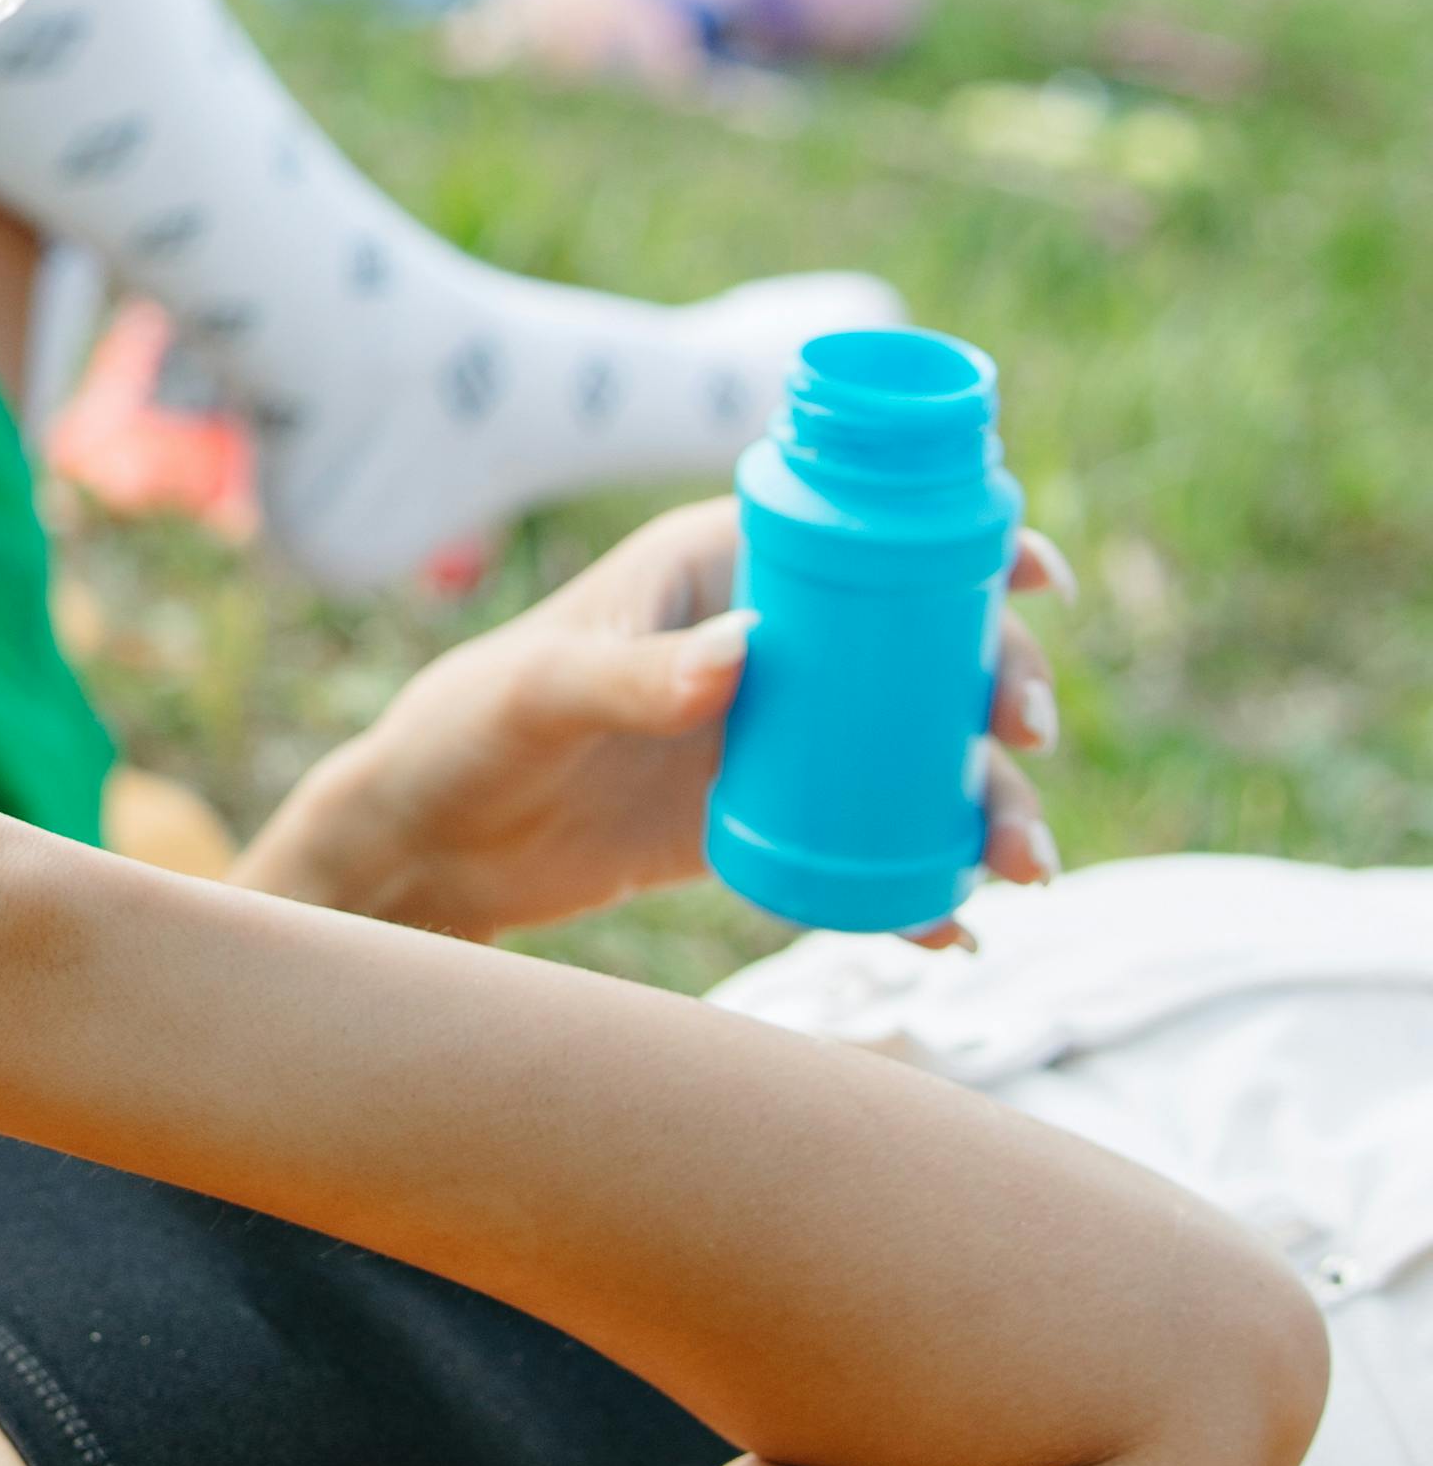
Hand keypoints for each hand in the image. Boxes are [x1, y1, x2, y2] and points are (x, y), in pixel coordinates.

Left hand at [236, 500, 1065, 947]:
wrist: (428, 844)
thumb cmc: (468, 730)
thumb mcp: (542, 694)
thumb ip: (633, 674)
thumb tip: (747, 651)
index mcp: (722, 565)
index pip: (862, 536)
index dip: (961, 546)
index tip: (1037, 578)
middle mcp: (770, 642)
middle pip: (918, 653)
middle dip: (997, 690)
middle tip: (1025, 745)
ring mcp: (777, 734)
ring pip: (913, 756)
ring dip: (985, 803)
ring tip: (1020, 869)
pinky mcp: (767, 818)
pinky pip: (868, 844)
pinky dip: (920, 883)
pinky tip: (955, 929)